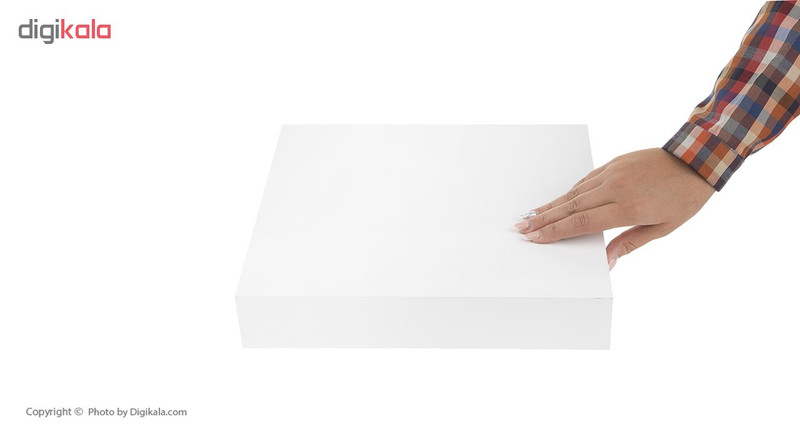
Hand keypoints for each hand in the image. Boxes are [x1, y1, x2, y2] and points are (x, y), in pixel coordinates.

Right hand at [513, 148, 714, 268]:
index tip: (536, 238)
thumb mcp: (662, 228)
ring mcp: (613, 173)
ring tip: (531, 215)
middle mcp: (615, 188)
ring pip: (574, 192)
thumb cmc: (684, 198)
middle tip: (521, 227)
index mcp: (627, 208)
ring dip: (551, 205)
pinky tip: (557, 200)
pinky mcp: (613, 163)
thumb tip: (607, 261)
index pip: (582, 223)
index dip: (556, 231)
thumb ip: (629, 243)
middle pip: (571, 206)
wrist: (696, 159)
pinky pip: (585, 180)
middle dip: (543, 219)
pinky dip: (569, 192)